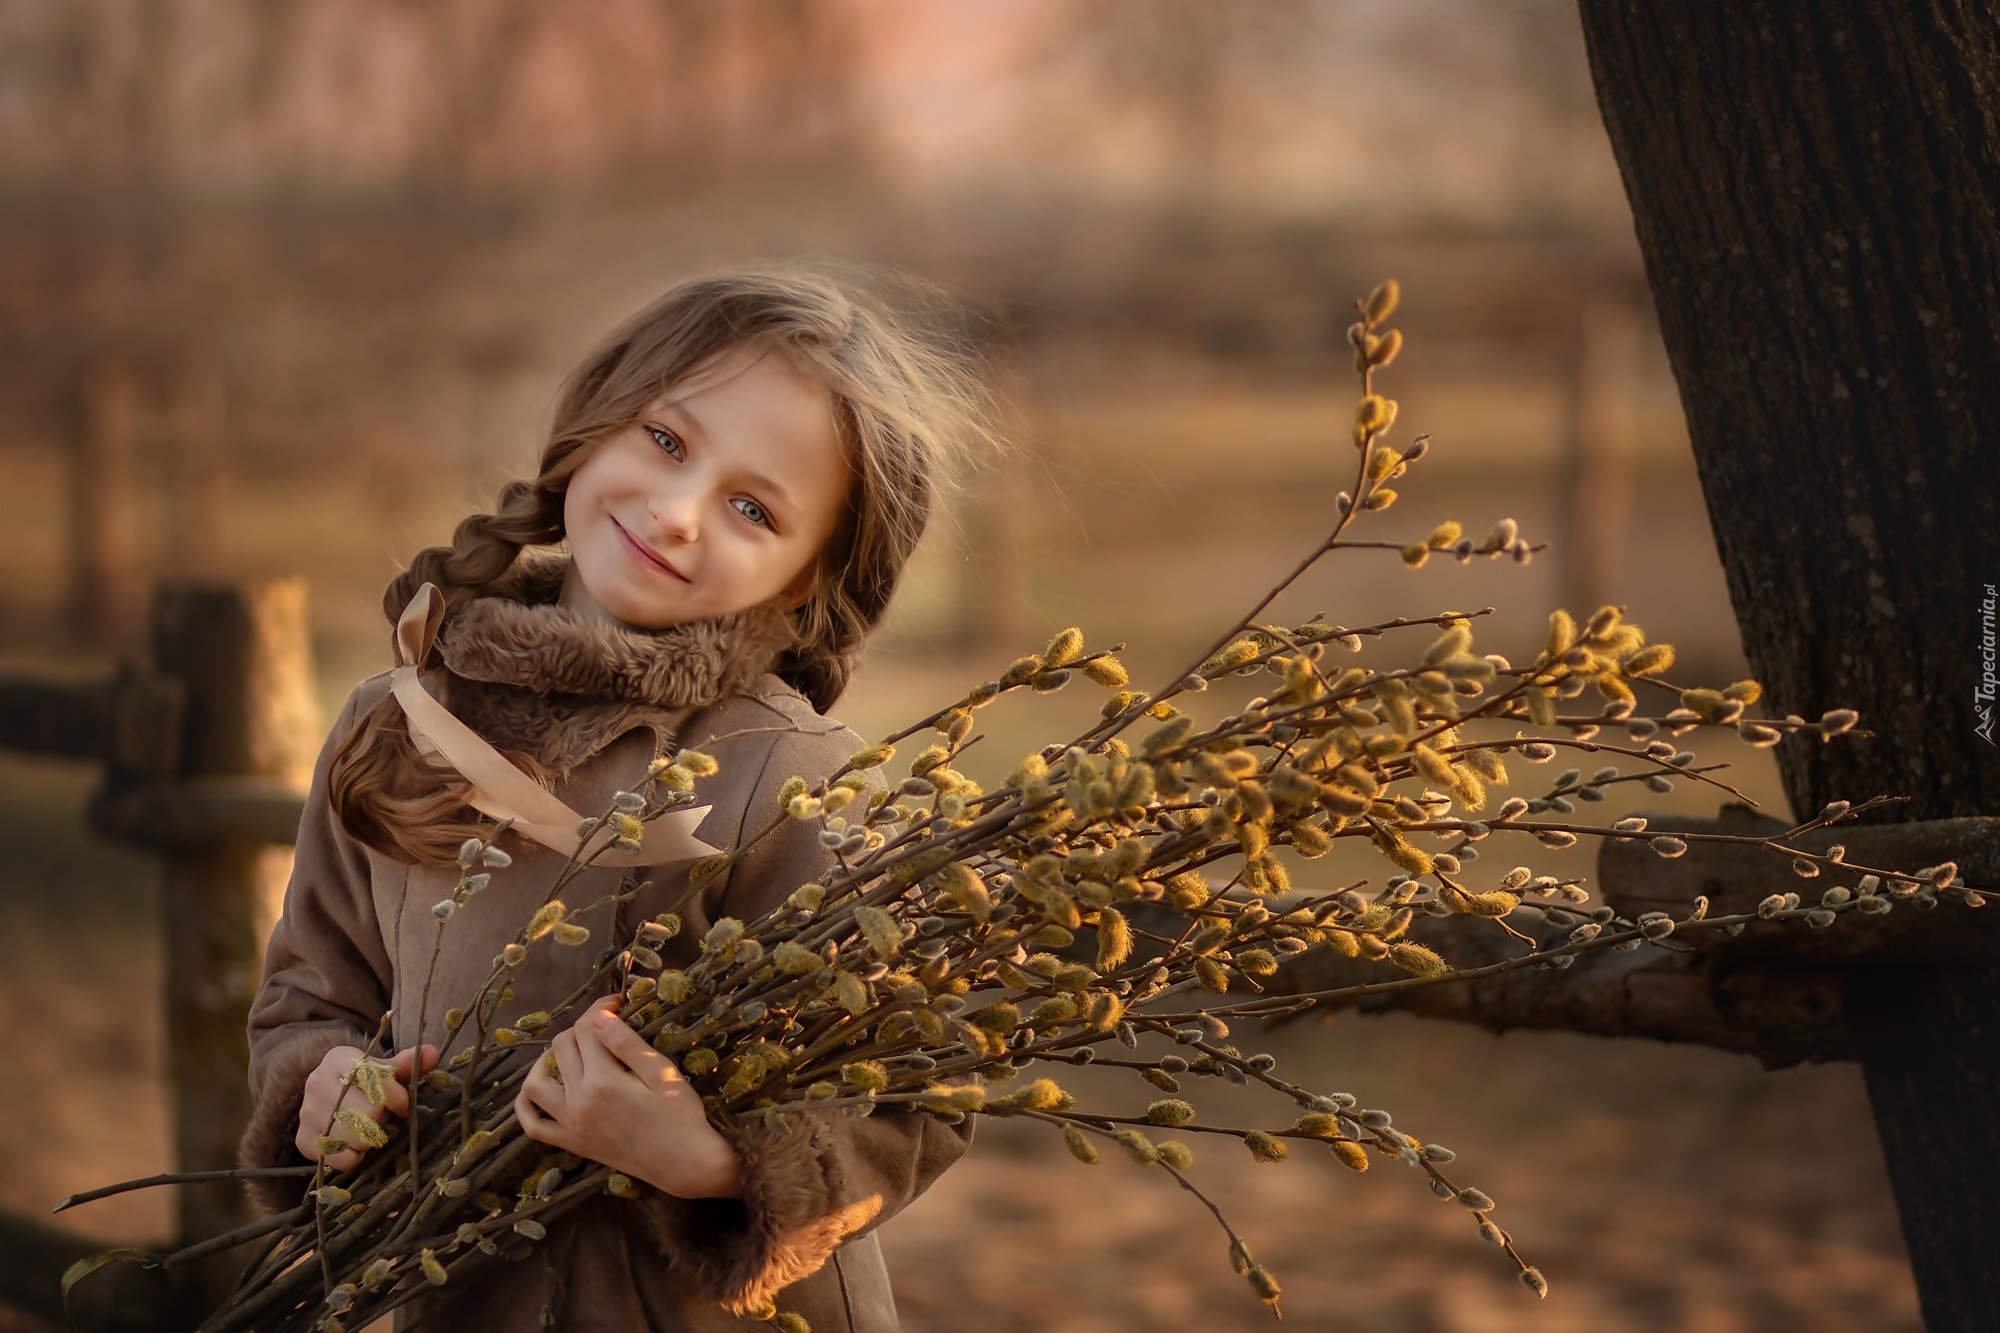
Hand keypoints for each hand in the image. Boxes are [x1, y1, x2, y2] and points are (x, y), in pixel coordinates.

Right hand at [295, 1044, 438, 1170]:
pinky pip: (338, 1157)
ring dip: (370, 1138)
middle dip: (382, 1118)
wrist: (326, 1095)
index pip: (374, 1079)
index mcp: (339, 1058)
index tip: (401, 1105)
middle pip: (367, 1111)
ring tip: (370, 1130)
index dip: (396, 1096)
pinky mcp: (303, 1139)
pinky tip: (357, 1147)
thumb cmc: (364, 1082)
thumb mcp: (385, 1068)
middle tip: (382, 1118)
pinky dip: (354, 1157)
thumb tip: (432, 1054)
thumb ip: (408, 1063)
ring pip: (354, 1137)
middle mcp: (317, 1082)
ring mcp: (307, 1112)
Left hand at [516, 996, 741, 1199]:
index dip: (601, 1008)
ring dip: (547, 1060)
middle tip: (605, 1026)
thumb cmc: (680, 1115)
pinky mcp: (571, 1143)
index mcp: (604, 1080)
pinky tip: (535, 1091)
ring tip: (570, 1053)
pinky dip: (525, 1107)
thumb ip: (626, 1043)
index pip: (588, 1029)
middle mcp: (579, 1101)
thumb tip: (598, 1016)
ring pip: (536, 1083)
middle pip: (562, 1047)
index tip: (618, 1003)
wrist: (683, 1163)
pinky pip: (533, 1126)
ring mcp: (571, 1124)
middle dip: (581, 1028)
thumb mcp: (661, 1072)